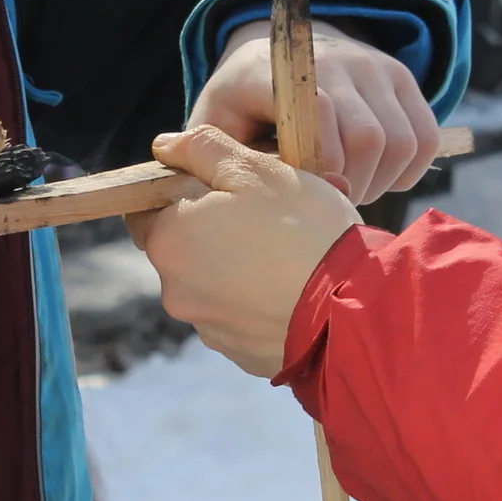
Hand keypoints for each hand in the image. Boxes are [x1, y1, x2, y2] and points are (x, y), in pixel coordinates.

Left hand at [126, 125, 361, 376]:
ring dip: (243, 266)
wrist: (354, 310)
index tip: (223, 186)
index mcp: (169, 241)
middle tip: (274, 213)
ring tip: (296, 250)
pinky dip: (262, 301)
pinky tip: (299, 288)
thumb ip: (204, 149)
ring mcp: (209, 328)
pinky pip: (244, 316)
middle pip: (186, 247)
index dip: (181, 191)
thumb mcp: (256, 169)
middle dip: (220, 228)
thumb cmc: (304, 230)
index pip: (147, 208)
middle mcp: (176, 291)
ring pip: (217, 283)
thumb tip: (166, 146)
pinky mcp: (241, 354)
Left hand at [189, 19, 440, 205]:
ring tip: (348, 192)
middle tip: (328, 202)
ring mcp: (375, 66)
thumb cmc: (240, 105)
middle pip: (368, 137)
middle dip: (351, 185)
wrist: (275, 51)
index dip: (318, 165)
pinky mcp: (403, 79)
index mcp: (280, 70)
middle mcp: (336, 59)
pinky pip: (425, 137)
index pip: (317, 112)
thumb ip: (226, 158)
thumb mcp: (217, 126)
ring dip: (379, 182)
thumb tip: (263, 190)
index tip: (304, 194)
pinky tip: (376, 177)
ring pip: (401, 142)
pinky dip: (406, 171)